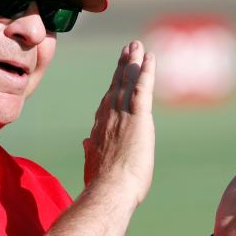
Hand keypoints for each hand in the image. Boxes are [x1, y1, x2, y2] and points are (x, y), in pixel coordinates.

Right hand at [83, 41, 155, 207]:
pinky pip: (143, 87)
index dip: (113, 87)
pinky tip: (149, 56)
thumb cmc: (101, 184)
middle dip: (122, 66)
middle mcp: (108, 117)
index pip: (107, 103)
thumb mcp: (92, 165)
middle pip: (116, 85)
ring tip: (137, 46)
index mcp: (99, 129)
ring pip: (128, 81)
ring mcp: (122, 114)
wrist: (109, 190)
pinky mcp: (138, 117)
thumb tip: (86, 142)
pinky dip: (146, 70)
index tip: (117, 75)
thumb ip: (90, 150)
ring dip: (133, 62)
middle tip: (128, 49)